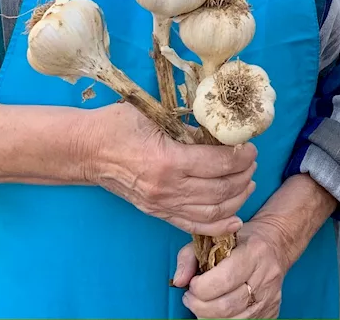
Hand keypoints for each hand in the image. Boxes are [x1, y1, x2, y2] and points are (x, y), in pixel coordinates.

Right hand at [83, 103, 256, 234]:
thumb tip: (220, 130)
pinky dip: (218, 225)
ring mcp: (161, 204)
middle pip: (220, 190)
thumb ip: (188, 126)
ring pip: (211, 211)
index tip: (251, 146)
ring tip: (249, 183)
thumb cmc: (118, 125)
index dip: (241, 156)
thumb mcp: (155, 115)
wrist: (86, 150)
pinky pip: (193, 225)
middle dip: (244, 176)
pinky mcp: (157, 212)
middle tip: (253, 162)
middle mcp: (167, 188)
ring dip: (237, 199)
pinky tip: (235, 219)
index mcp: (169, 160)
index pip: (218, 164)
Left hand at [173, 222, 285, 318]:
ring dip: (208, 316)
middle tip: (191, 298)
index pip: (224, 280)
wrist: (276, 244)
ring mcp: (270, 297)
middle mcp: (266, 277)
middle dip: (199, 306)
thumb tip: (178, 281)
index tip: (193, 283)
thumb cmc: (242, 240)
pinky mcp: (272, 311)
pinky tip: (217, 310)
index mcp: (254, 253)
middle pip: (226, 306)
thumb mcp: (214, 237)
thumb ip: (190, 256)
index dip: (200, 287)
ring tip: (201, 304)